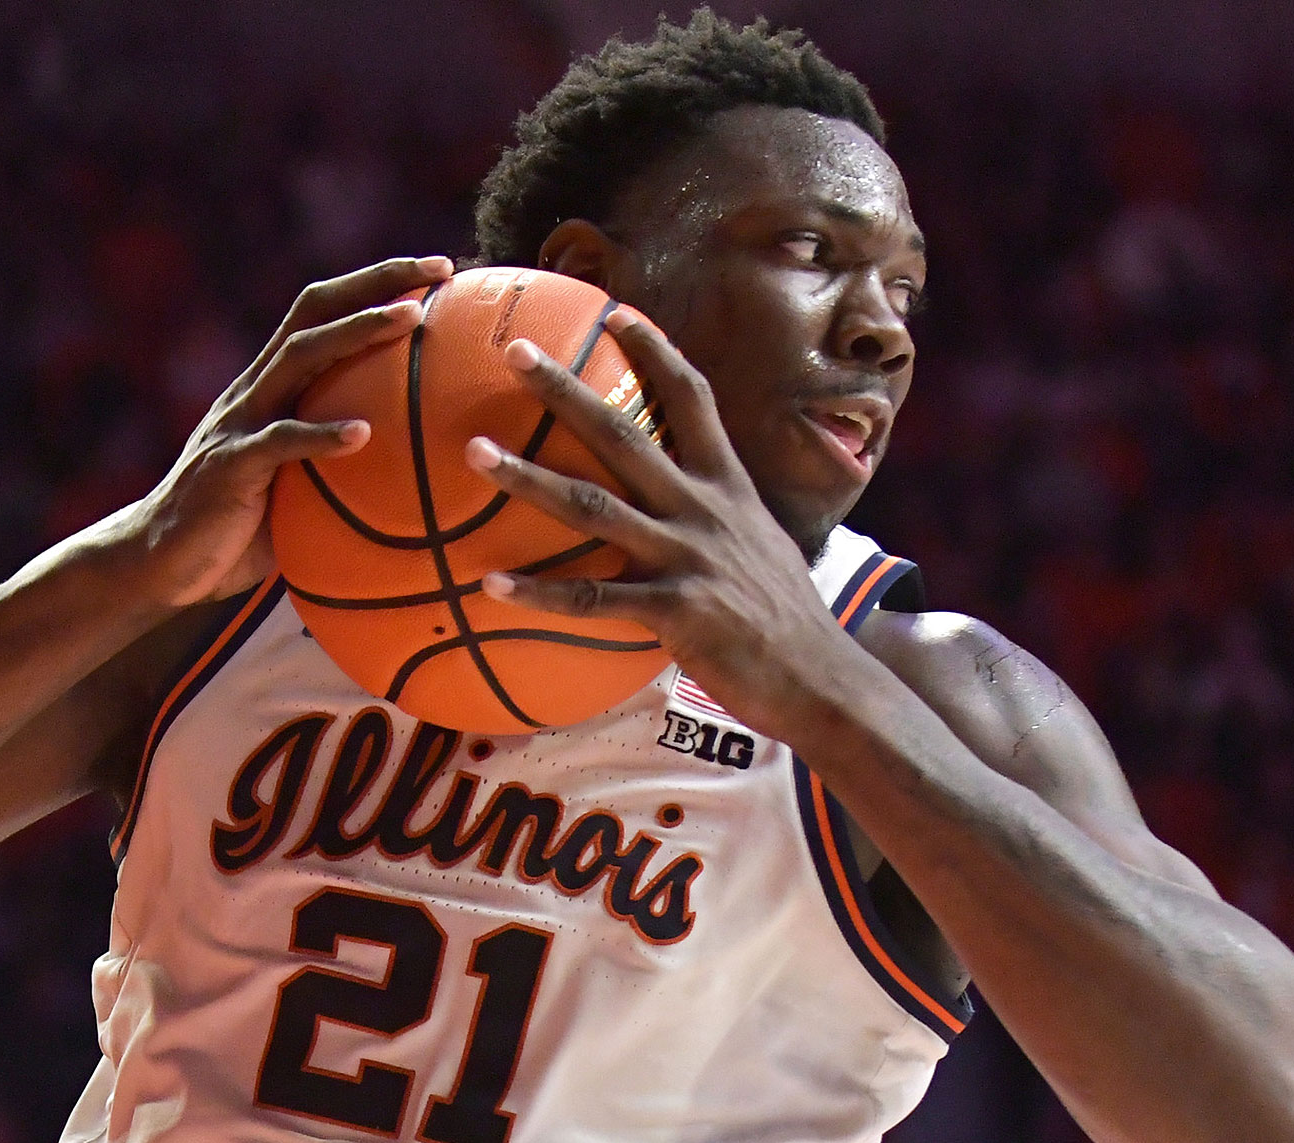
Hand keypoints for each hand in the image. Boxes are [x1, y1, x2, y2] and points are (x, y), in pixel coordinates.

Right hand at [118, 255, 453, 605]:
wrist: (160, 563)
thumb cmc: (241, 529)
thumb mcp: (298, 483)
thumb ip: (342, 461)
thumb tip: (420, 468)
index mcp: (271, 385)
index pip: (322, 313)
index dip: (375, 284)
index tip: (437, 270)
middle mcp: (255, 390)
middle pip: (314, 314)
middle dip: (376, 284)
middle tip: (437, 271)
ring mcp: (239, 423)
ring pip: (298, 358)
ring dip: (355, 333)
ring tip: (409, 321)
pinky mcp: (229, 466)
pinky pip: (279, 443)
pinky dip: (320, 435)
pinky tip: (362, 434)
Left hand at [466, 311, 867, 737]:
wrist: (821, 680)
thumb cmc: (785, 619)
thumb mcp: (762, 545)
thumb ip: (721, 517)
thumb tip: (688, 506)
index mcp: (728, 487)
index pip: (692, 397)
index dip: (653, 351)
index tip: (613, 312)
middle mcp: (704, 510)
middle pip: (625, 433)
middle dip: (567, 389)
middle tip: (515, 352)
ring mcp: (688, 558)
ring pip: (593, 507)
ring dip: (527, 477)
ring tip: (473, 451)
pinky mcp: (676, 612)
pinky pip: (594, 599)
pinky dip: (540, 592)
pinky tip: (490, 586)